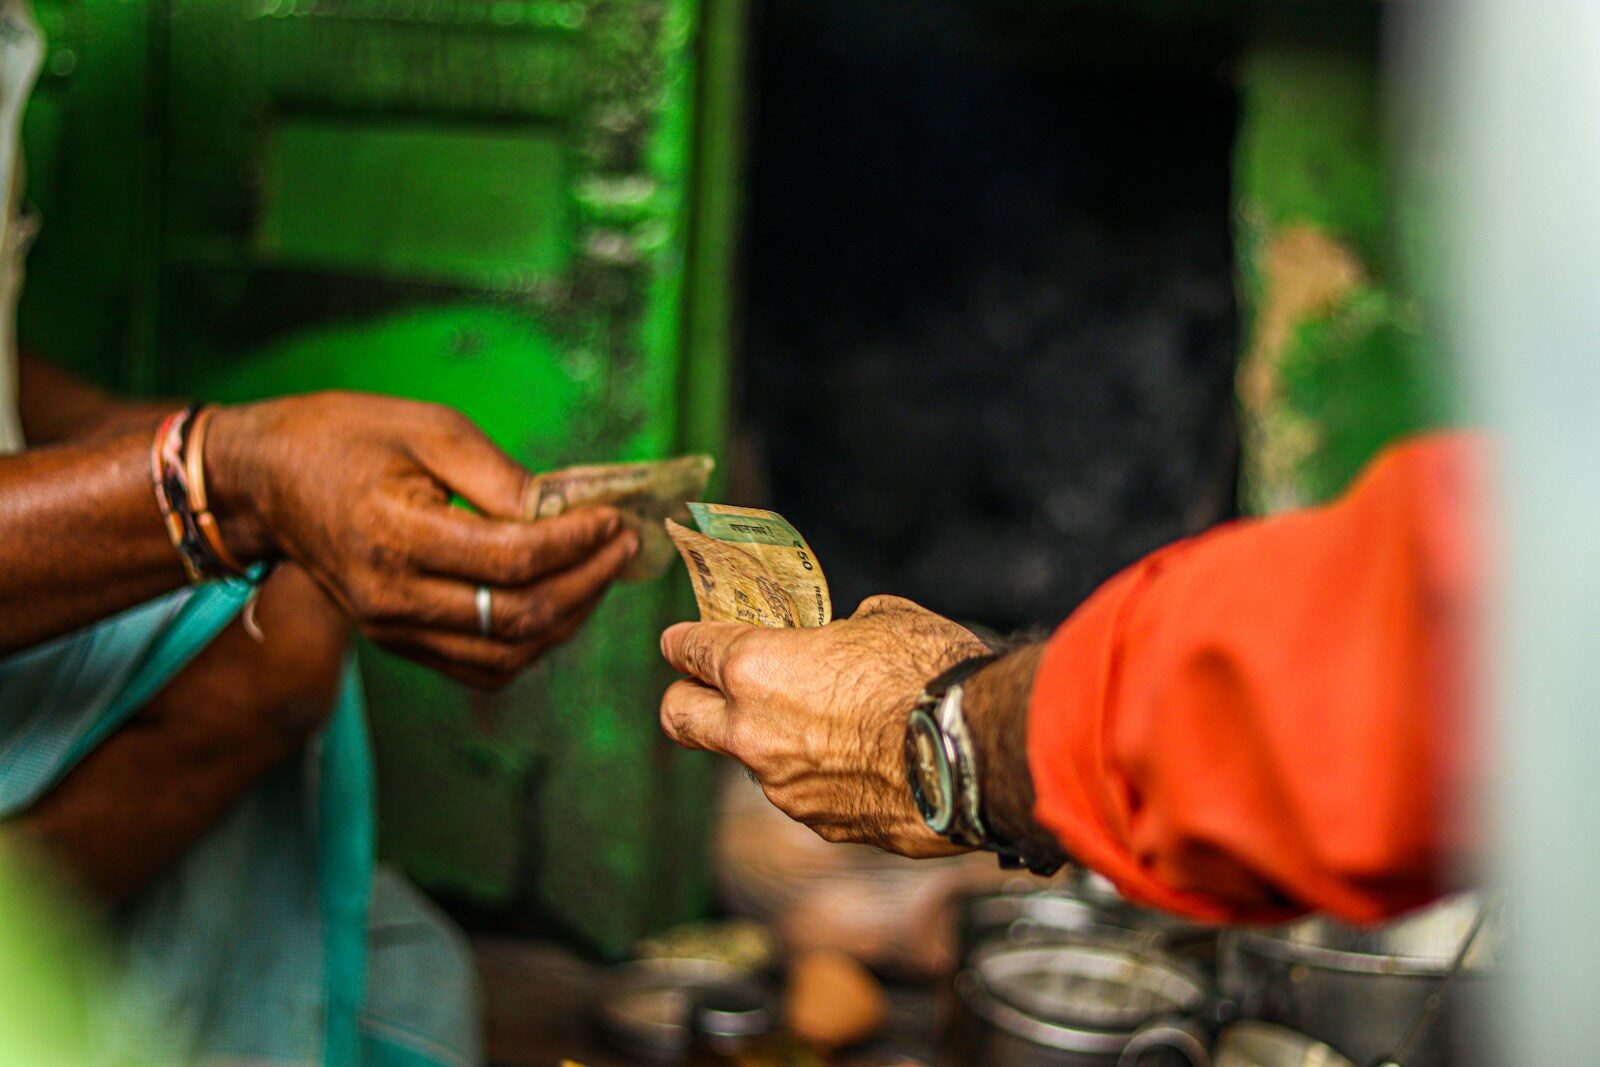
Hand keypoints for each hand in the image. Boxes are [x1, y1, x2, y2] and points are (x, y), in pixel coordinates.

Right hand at [208, 392, 636, 688]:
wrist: (265, 481)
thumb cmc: (345, 438)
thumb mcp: (428, 428)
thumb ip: (499, 476)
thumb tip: (567, 510)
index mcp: (396, 533)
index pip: (510, 561)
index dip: (575, 543)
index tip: (612, 518)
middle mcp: (392, 596)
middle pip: (517, 616)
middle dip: (587, 583)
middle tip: (622, 547)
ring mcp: (392, 629)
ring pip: (506, 654)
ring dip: (567, 619)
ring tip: (599, 573)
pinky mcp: (397, 643)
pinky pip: (480, 667)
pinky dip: (531, 642)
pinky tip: (559, 601)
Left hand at [659, 595, 990, 855]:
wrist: (979, 751)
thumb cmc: (931, 673)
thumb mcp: (883, 619)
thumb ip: (840, 632)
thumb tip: (845, 636)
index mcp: (755, 669)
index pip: (689, 650)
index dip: (684, 641)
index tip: (682, 641)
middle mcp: (754, 734)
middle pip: (680, 718)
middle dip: (685, 699)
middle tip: (706, 687)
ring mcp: (785, 789)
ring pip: (750, 762)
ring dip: (769, 742)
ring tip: (824, 723)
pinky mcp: (824, 826)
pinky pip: (806, 795)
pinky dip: (822, 778)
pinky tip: (866, 761)